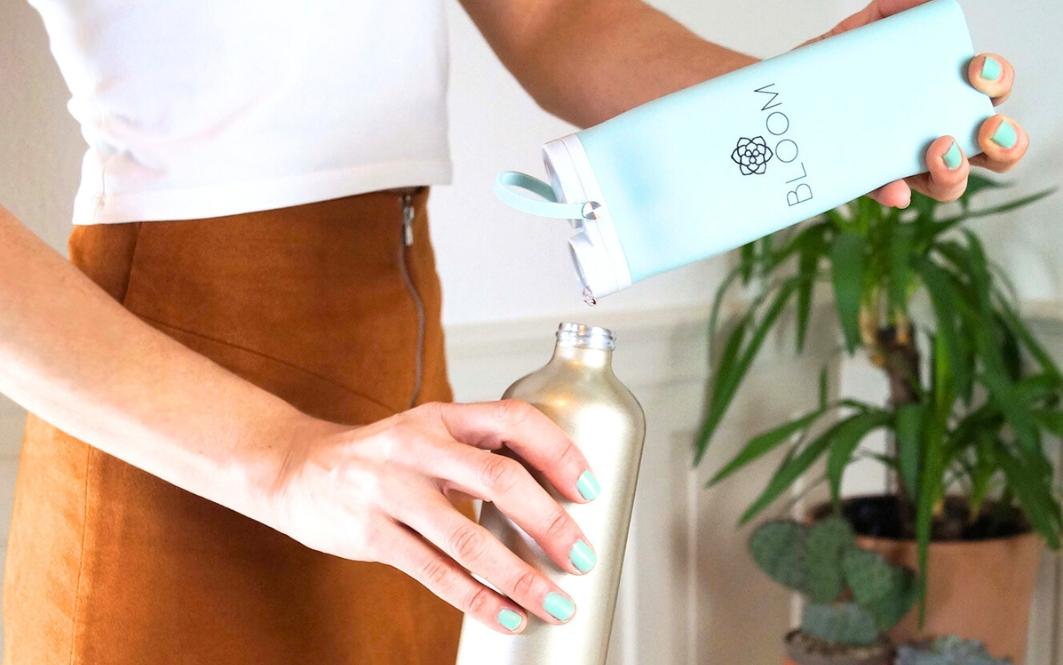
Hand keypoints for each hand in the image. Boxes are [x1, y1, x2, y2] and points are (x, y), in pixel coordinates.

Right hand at [263, 400, 596, 633]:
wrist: (295, 469)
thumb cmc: (379, 456)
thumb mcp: (426, 434)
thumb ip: (477, 452)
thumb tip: (551, 496)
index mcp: (441, 416)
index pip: (514, 420)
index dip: (558, 451)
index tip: (588, 489)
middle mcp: (417, 447)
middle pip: (499, 480)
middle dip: (550, 523)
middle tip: (584, 556)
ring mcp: (390, 490)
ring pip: (468, 540)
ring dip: (521, 577)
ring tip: (556, 603)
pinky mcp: (371, 534)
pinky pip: (435, 573)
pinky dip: (478, 600)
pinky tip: (508, 617)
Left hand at [815, 0, 1027, 207]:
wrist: (781, 97)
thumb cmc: (834, 68)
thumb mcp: (861, 32)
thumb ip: (892, 12)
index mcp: (944, 95)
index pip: (991, 92)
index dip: (998, 81)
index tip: (976, 70)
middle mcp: (936, 133)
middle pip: (995, 149)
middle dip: (1006, 141)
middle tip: (986, 127)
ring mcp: (907, 164)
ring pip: (952, 183)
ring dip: (957, 171)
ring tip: (939, 149)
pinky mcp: (871, 183)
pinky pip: (890, 195)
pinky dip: (896, 193)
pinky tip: (897, 190)